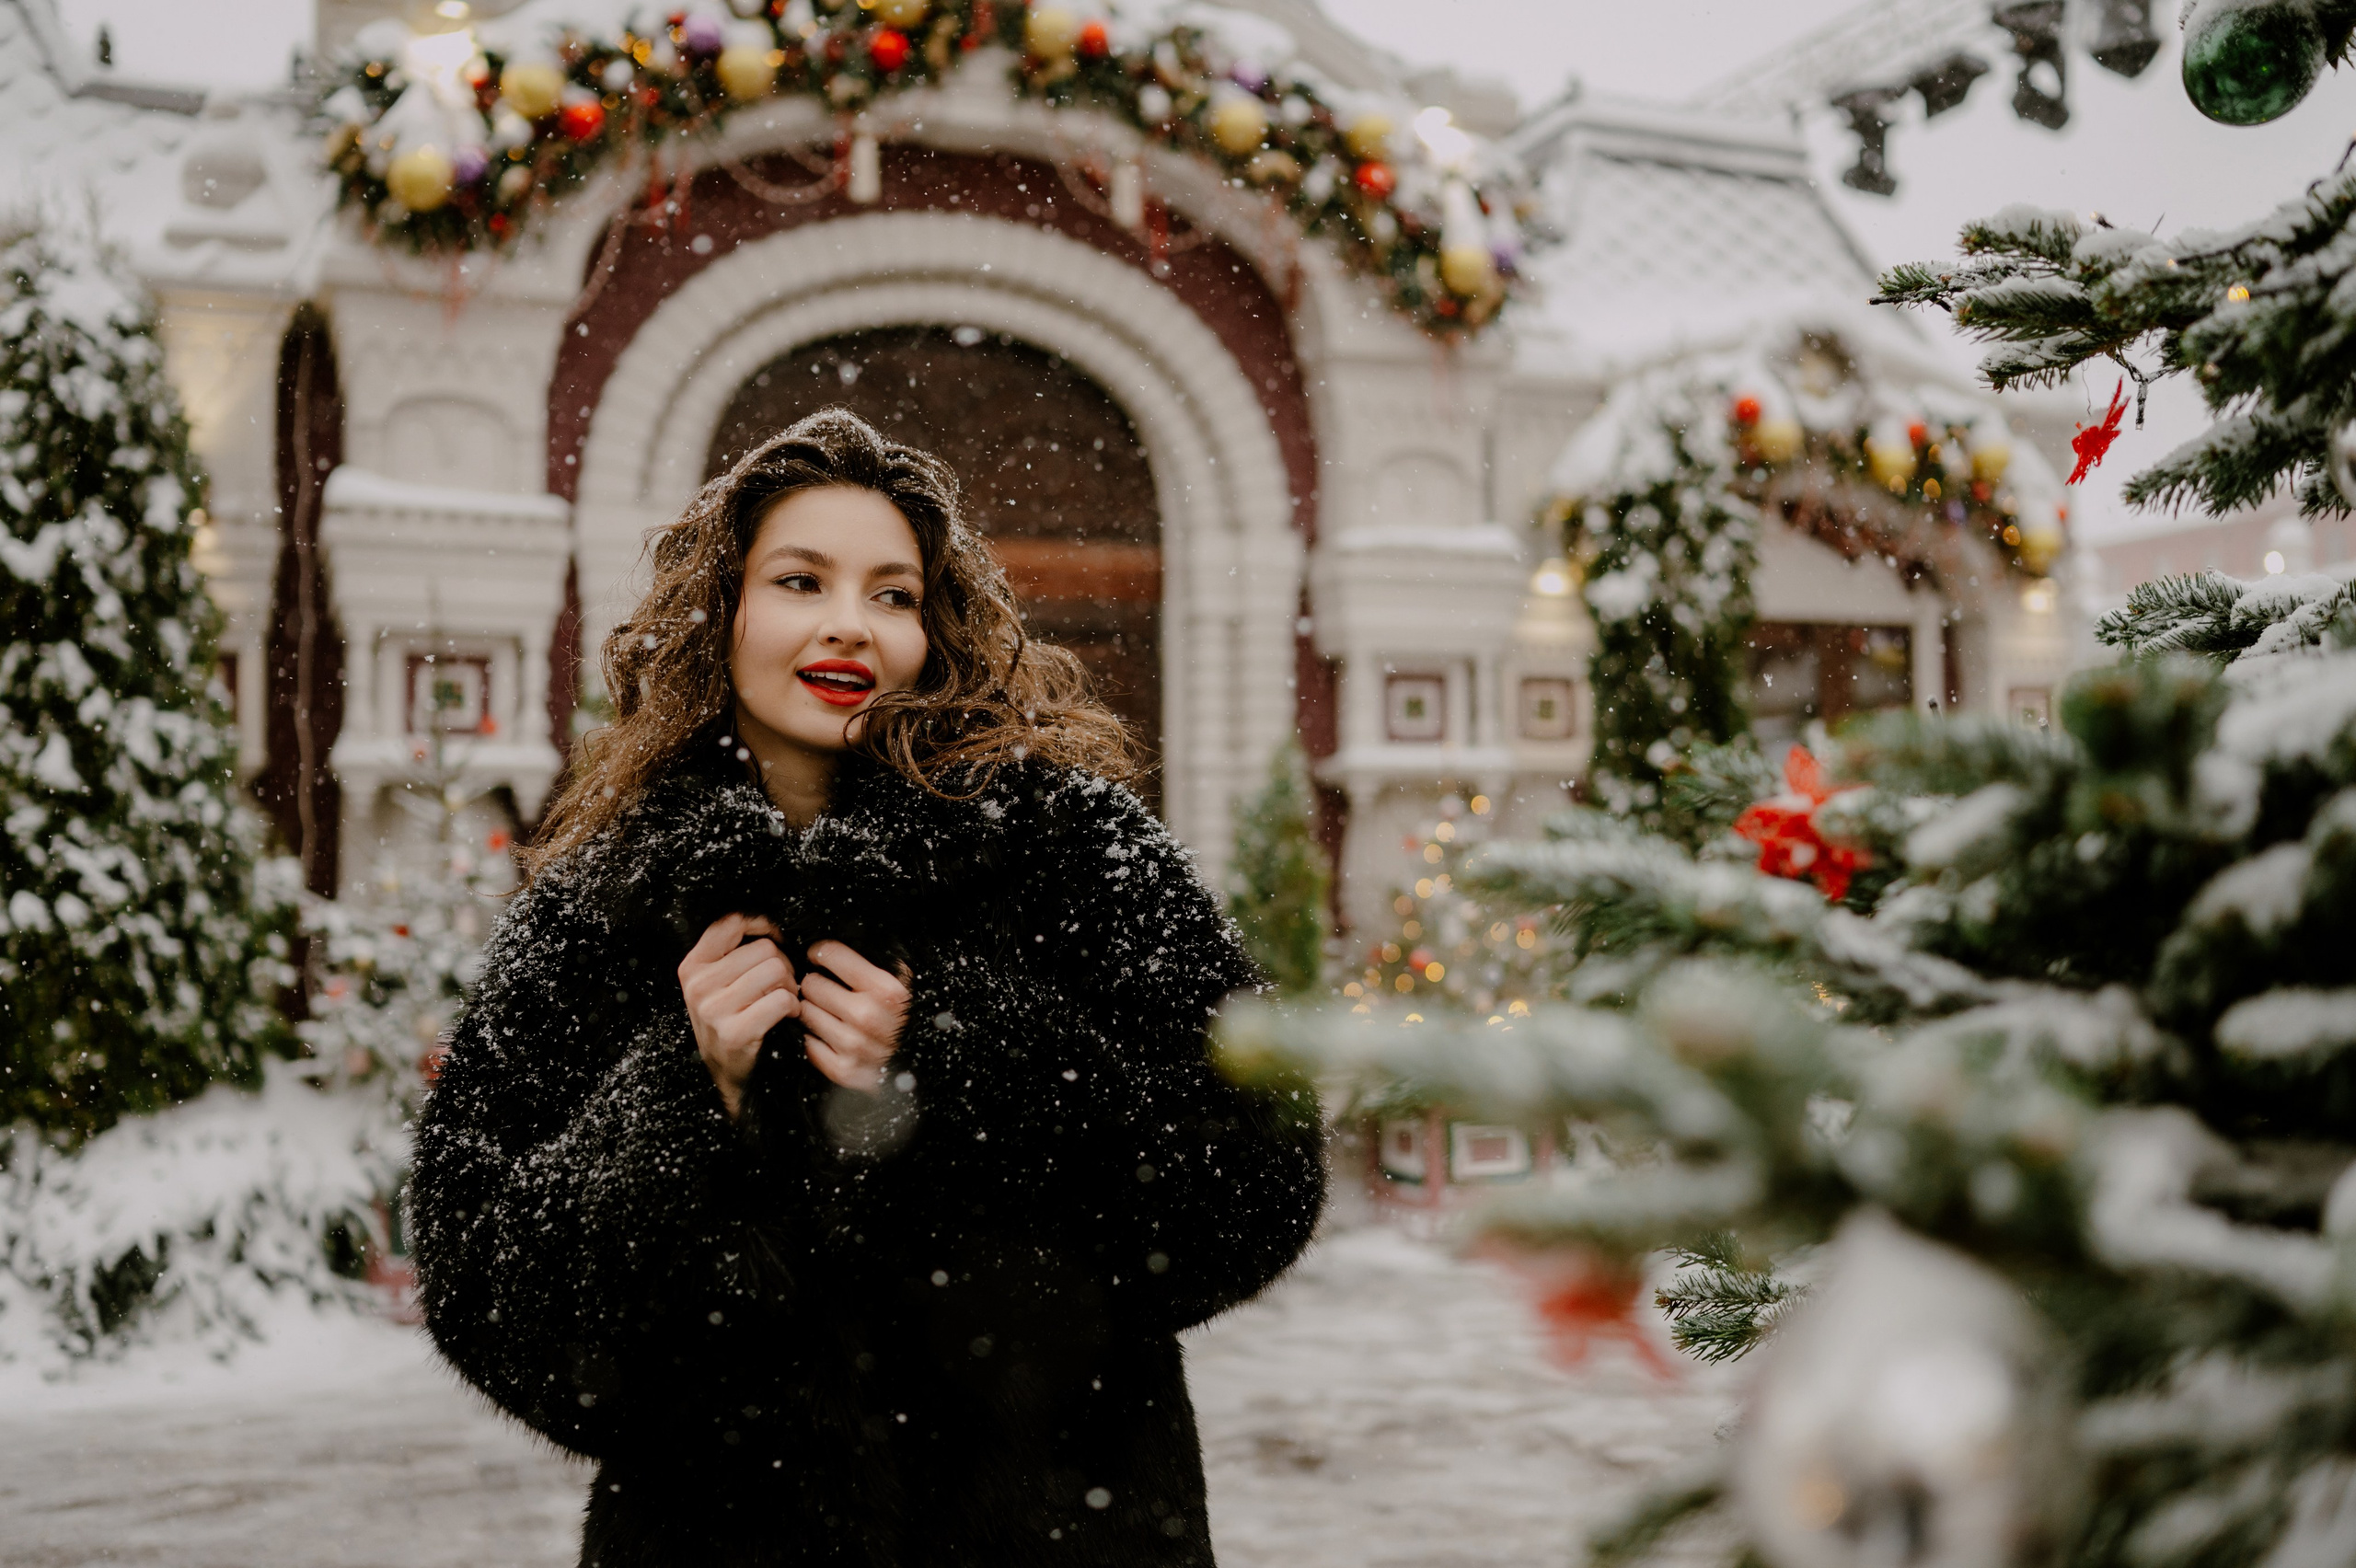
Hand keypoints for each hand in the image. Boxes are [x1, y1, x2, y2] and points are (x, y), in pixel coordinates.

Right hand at [679, 913, 798, 1119]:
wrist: (726, 1074)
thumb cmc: (730, 1019)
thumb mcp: (717, 983)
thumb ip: (733, 952)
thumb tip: (771, 924)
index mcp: (692, 966)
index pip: (731, 922)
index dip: (762, 925)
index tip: (775, 939)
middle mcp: (698, 985)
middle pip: (764, 948)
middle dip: (783, 964)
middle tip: (781, 984)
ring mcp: (714, 1010)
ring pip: (776, 970)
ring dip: (790, 986)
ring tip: (782, 999)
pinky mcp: (736, 1032)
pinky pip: (782, 1000)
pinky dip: (793, 1007)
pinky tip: (786, 1016)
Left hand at [801, 940, 910, 1092]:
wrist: (918, 1065)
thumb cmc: (906, 1017)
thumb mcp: (902, 981)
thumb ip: (875, 962)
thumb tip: (835, 944)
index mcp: (884, 989)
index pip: (829, 953)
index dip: (821, 953)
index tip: (820, 957)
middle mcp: (867, 1015)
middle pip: (811, 984)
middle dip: (815, 983)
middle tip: (824, 988)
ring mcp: (853, 1044)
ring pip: (805, 1011)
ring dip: (812, 1009)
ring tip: (827, 1011)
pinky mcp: (842, 1068)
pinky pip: (807, 1042)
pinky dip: (814, 1038)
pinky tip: (828, 1034)